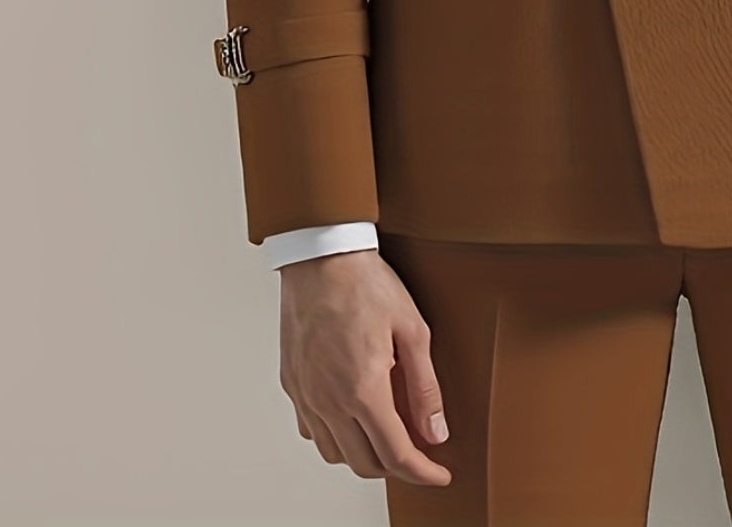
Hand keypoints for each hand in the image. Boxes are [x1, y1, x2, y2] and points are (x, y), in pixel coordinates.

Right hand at [278, 248, 453, 487]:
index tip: (440, 475)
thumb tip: (436, 432)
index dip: (422, 472)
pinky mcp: (292, 384)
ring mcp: (306, 395)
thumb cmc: (366, 284)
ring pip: (334, 453)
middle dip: (396, 466)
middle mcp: (329, 401)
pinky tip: (352, 414)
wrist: (321, 255)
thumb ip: (425, 387)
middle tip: (418, 451)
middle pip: (364, 463)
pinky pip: (312, 430)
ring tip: (387, 432)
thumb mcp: (413, 330)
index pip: (396, 455)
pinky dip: (335, 436)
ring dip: (363, 454)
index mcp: (363, 390)